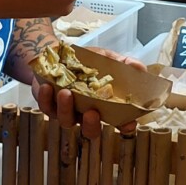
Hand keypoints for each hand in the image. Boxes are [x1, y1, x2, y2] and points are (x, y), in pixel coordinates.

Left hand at [32, 48, 146, 139]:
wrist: (58, 54)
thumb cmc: (86, 60)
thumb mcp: (106, 58)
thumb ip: (123, 64)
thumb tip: (139, 67)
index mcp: (104, 105)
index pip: (118, 122)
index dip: (124, 126)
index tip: (128, 124)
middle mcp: (86, 113)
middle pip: (91, 130)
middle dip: (91, 125)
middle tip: (91, 112)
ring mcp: (68, 111)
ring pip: (67, 121)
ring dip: (66, 109)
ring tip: (66, 92)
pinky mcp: (49, 105)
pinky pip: (47, 108)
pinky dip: (46, 99)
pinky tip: (47, 87)